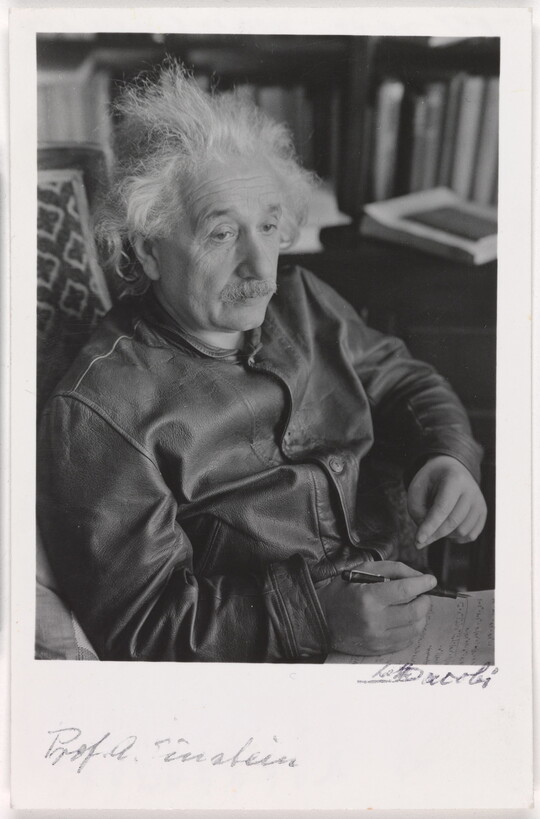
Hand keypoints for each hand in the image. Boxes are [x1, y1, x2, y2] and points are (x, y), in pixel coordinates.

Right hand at [316, 561, 435, 655]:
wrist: (323, 619)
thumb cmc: (344, 591)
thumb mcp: (363, 570)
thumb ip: (393, 569)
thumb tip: (419, 577)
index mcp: (368, 597)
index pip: (405, 590)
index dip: (422, 583)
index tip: (430, 580)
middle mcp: (374, 620)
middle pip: (415, 611)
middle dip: (425, 600)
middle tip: (421, 594)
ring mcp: (377, 638)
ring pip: (415, 628)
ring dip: (421, 615)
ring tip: (413, 606)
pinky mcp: (379, 649)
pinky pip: (407, 640)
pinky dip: (412, 628)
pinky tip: (405, 619)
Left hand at [407, 455, 486, 548]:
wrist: (451, 469)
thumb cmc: (431, 480)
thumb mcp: (416, 488)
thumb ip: (416, 511)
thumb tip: (424, 537)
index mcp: (455, 479)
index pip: (442, 508)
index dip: (429, 526)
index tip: (417, 541)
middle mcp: (472, 490)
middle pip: (452, 522)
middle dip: (434, 534)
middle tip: (420, 539)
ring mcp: (480, 502)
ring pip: (462, 532)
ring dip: (445, 535)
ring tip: (436, 523)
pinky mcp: (483, 513)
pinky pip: (470, 536)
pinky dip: (456, 538)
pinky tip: (447, 528)